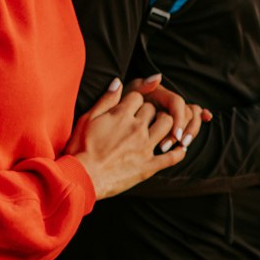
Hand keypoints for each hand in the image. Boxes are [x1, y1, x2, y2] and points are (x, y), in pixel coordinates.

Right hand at [68, 78, 188, 197]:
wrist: (83, 177)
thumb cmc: (81, 148)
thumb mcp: (87, 119)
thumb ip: (106, 99)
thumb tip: (118, 82)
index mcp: (121, 115)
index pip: (138, 96)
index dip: (134, 100)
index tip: (130, 108)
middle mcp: (136, 128)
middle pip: (153, 109)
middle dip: (149, 111)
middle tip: (142, 119)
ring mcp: (144, 147)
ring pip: (168, 125)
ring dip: (166, 124)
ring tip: (159, 128)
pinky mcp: (149, 166)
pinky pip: (172, 157)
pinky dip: (179, 151)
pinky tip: (178, 148)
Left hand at [125, 71, 210, 151]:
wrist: (114, 123)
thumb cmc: (120, 107)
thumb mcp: (128, 95)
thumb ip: (142, 86)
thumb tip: (158, 77)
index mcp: (159, 93)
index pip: (177, 103)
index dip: (179, 118)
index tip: (176, 135)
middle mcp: (169, 101)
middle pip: (188, 113)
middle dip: (183, 130)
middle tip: (168, 147)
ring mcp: (174, 111)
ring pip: (192, 119)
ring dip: (189, 133)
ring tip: (179, 147)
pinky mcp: (175, 122)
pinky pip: (190, 122)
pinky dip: (197, 123)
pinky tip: (205, 126)